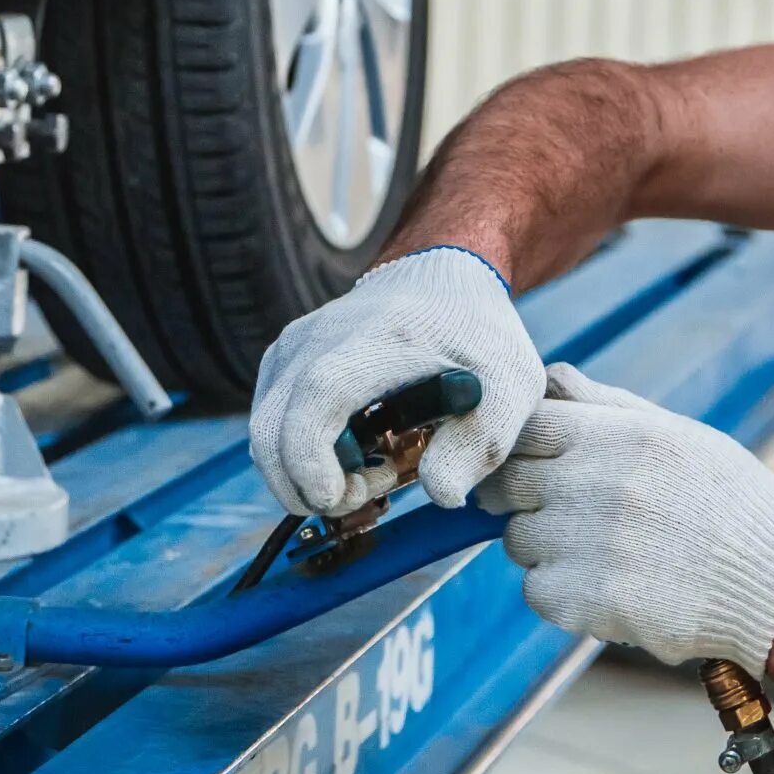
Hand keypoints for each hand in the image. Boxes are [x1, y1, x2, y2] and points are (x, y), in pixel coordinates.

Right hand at [251, 247, 545, 516]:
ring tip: (369, 474)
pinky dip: (296, 455)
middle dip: (305, 485)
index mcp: (376, 339)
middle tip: (365, 496)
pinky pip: (270, 422)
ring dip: (302, 474)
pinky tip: (352, 457)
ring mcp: (293, 347)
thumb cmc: (477, 332)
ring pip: (264, 431)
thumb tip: (442, 494)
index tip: (335, 496)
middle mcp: (318, 338)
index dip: (311, 457)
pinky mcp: (283, 360)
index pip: (318, 396)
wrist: (444, 276)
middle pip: (271, 426)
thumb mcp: (509, 385)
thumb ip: (483, 442)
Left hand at [482, 364, 773, 675]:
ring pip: (518, 540)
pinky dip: (562, 593)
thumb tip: (551, 377)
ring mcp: (584, 543)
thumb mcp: (676, 433)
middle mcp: (592, 482)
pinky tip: (608, 586)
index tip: (540, 467)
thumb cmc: (730, 502)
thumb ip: (605, 405)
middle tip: (573, 515)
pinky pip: (536, 589)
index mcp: (614, 435)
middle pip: (508, 485)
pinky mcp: (585, 599)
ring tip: (603, 554)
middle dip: (529, 499)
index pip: (526, 428)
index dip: (526, 450)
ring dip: (547, 548)